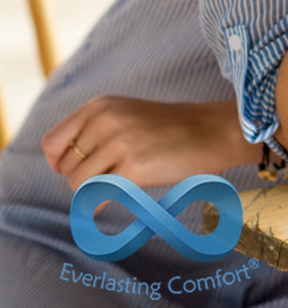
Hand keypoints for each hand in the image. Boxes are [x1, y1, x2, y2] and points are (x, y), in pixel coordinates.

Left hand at [41, 97, 259, 189]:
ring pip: (79, 185)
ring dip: (98, 190)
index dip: (59, 162)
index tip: (80, 169)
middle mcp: (105, 120)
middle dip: (83, 177)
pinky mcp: (133, 168)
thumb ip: (94, 131)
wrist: (215, 130)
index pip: (52, 143)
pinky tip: (129, 191)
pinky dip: (108, 202)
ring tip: (127, 179)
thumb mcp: (127, 115)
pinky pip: (99, 197)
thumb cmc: (172, 128)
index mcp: (101, 105)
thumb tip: (58, 164)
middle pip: (65, 167)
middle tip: (114, 174)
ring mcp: (118, 142)